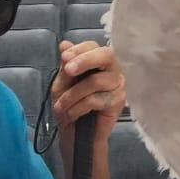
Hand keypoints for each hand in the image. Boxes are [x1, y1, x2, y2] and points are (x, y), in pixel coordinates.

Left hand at [50, 41, 124, 161]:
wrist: (74, 134)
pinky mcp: (119, 102)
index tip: (64, 58)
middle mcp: (112, 70)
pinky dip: (78, 107)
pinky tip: (72, 114)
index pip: (94, 46)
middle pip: (106, 55)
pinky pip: (96, 99)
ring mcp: (118, 85)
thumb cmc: (69, 106)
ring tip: (61, 107)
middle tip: (68, 70)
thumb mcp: (62, 84)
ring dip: (73, 95)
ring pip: (96, 81)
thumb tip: (64, 44)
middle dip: (85, 60)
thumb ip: (66, 66)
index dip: (79, 50)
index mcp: (98, 62)